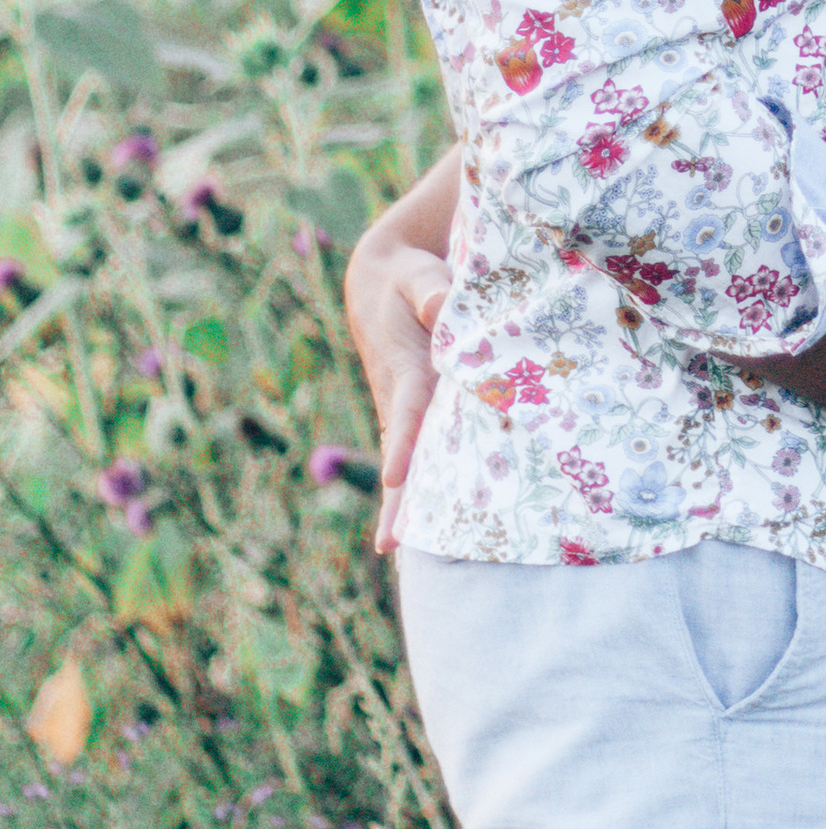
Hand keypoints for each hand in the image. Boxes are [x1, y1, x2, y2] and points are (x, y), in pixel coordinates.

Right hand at [345, 230, 450, 555]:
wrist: (379, 282)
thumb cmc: (407, 277)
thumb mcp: (415, 273)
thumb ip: (429, 286)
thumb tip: (442, 301)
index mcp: (405, 368)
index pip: (408, 411)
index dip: (406, 443)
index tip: (396, 477)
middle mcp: (402, 398)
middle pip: (404, 455)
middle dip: (398, 500)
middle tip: (391, 546)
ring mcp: (404, 410)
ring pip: (410, 464)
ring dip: (406, 506)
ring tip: (404, 555)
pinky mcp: (414, 413)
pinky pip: (420, 455)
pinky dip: (418, 491)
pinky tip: (426, 529)